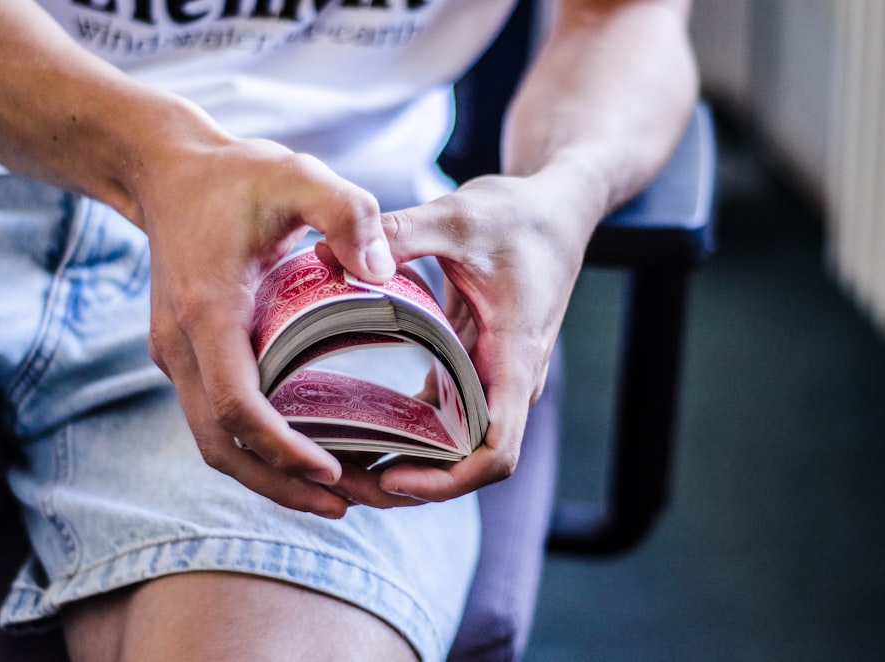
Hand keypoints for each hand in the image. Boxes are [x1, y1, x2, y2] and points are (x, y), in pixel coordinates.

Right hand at [138, 136, 396, 518]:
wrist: (169, 172)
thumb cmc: (237, 176)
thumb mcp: (299, 176)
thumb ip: (346, 213)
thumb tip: (385, 272)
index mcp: (207, 313)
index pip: (238, 408)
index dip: (284, 450)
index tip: (335, 471)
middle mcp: (182, 347)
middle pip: (222, 446)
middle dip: (282, 485)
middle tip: (348, 506)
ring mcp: (178, 357)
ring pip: (216, 443)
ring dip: (269, 477)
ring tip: (336, 496)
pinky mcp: (187, 357)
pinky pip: (218, 421)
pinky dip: (258, 450)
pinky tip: (305, 455)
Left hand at [328, 173, 591, 506]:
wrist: (557, 210)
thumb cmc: (520, 216)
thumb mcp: (457, 217)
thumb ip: (398, 233)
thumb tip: (327, 253)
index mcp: (513, 358)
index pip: (496, 452)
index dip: (447, 481)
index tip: (392, 476)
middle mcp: (508, 381)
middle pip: (467, 464)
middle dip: (410, 483)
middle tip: (343, 481)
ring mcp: (493, 379)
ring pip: (455, 448)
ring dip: (406, 464)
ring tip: (343, 464)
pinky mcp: (476, 367)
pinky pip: (445, 418)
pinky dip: (408, 433)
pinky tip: (361, 427)